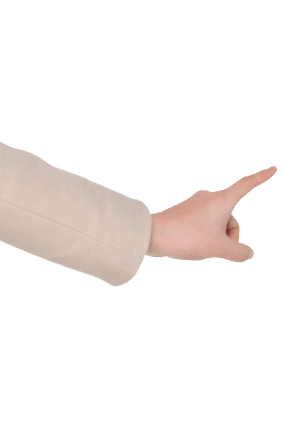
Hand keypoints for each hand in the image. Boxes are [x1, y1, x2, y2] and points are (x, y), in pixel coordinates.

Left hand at [147, 166, 276, 262]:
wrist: (150, 234)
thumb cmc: (186, 237)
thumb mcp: (219, 249)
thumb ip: (239, 252)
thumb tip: (245, 252)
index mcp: (222, 200)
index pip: (247, 185)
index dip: (261, 178)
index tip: (273, 169)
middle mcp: (209, 198)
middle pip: (231, 221)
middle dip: (227, 238)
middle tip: (211, 247)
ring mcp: (196, 205)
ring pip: (217, 227)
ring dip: (214, 240)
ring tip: (195, 246)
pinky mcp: (185, 213)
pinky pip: (203, 228)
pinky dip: (202, 239)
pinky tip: (188, 245)